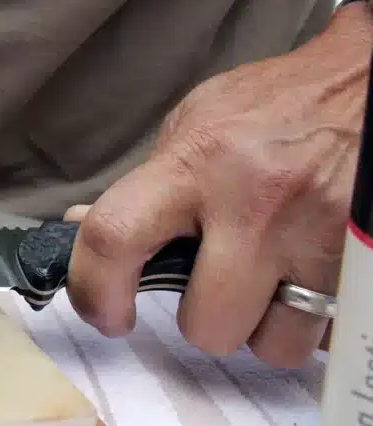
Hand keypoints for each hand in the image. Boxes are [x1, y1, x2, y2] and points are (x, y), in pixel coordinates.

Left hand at [65, 3, 371, 367]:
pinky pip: (323, 331)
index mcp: (195, 162)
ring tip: (265, 281)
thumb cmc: (274, 105)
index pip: (116, 236)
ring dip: (261, 325)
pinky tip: (301, 279)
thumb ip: (145, 184)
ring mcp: (316, 236)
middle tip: (211, 286)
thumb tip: (81, 229)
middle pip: (207, 325)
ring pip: (271, 345)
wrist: (363, 81)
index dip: (94, 291)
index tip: (103, 312)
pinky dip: (308, 318)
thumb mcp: (195, 123)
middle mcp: (254, 203)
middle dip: (203, 319)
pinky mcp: (361, 260)